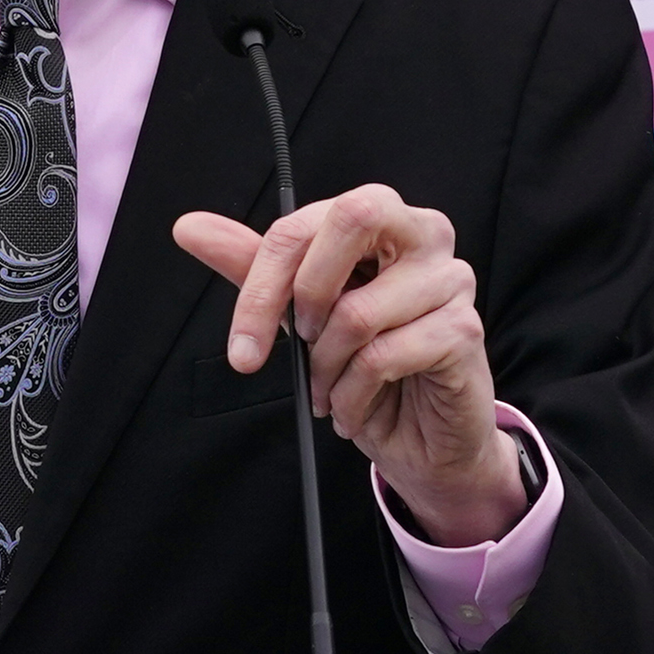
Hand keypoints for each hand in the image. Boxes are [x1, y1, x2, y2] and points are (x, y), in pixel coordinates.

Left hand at [173, 185, 523, 545]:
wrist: (422, 436)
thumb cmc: (364, 362)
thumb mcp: (299, 313)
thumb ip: (253, 266)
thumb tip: (189, 226)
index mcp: (381, 217)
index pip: (304, 225)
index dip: (262, 284)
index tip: (242, 346)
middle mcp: (424, 234)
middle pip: (352, 217)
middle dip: (304, 295)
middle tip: (300, 344)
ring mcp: (451, 279)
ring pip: (357, 312)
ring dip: (325, 369)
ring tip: (328, 389)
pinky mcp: (463, 330)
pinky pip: (382, 358)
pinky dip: (351, 396)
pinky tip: (351, 409)